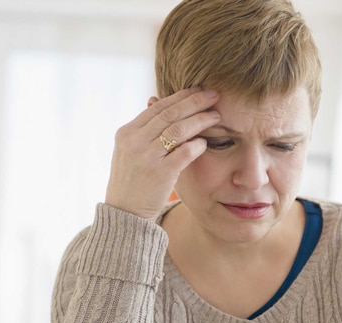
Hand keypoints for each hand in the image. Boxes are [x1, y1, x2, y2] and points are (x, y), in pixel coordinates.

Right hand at [104, 87, 220, 220]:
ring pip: (178, 129)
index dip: (180, 96)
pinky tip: (206, 141)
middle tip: (214, 95)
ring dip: (200, 120)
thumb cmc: (131, 182)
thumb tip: (155, 100)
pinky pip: (184, 152)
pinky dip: (197, 144)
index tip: (198, 90)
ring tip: (216, 115)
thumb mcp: (129, 151)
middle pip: (170, 113)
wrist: (124, 214)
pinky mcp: (160, 174)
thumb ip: (143, 129)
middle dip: (195, 101)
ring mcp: (146, 157)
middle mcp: (134, 141)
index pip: (157, 107)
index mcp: (127, 132)